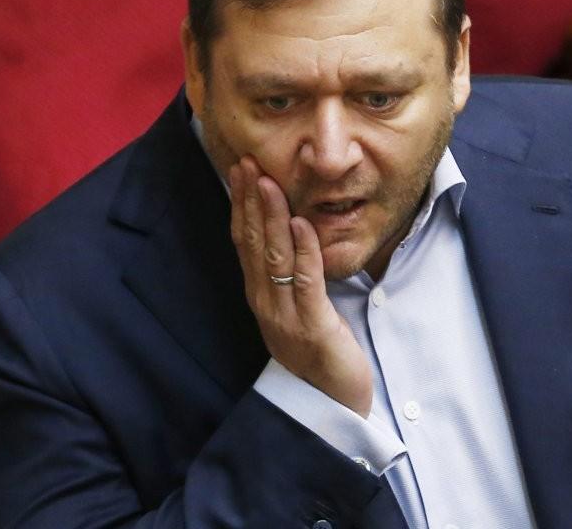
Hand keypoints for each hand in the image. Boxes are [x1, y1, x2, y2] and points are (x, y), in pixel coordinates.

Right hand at [229, 157, 373, 417]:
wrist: (330, 409)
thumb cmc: (319, 357)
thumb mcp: (298, 310)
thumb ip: (291, 277)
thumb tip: (290, 235)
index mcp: (261, 297)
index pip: (244, 242)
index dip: (242, 204)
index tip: (241, 168)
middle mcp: (266, 303)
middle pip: (252, 243)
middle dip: (251, 201)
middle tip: (249, 163)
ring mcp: (285, 315)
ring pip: (274, 257)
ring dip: (272, 217)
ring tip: (271, 182)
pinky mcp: (312, 327)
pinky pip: (306, 282)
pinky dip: (303, 251)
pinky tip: (301, 224)